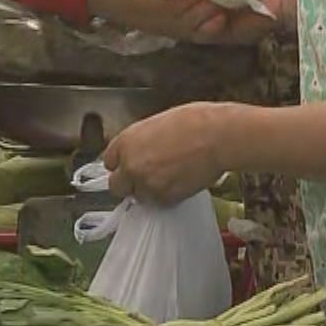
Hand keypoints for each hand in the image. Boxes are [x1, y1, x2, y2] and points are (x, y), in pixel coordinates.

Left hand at [104, 102, 237, 204]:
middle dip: (129, 183)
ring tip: (167, 179)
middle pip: (116, 186)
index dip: (122, 164)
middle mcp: (131, 164)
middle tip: (144, 178)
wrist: (217, 136)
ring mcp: (146, 183)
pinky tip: (178, 183)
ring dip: (148, 191)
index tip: (129, 165)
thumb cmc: (195, 122)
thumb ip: (143, 141)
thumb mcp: (159, 123)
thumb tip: (144, 150)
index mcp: (127, 141)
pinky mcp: (164, 198)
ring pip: (138, 197)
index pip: (109, 161)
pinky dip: (166, 197)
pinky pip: (158, 203)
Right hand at [125, 0, 298, 42]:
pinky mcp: (223, 32)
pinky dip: (209, 28)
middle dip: (183, 2)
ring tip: (219, 11)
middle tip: (205, 0)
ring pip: (186, 19)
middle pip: (173, 0)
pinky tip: (221, 21)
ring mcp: (211, 12)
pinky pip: (203, 34)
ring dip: (199, 15)